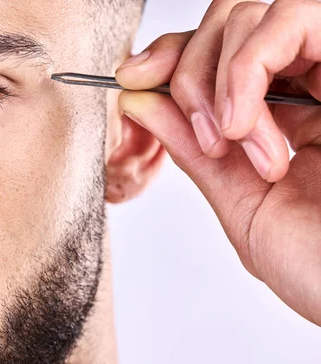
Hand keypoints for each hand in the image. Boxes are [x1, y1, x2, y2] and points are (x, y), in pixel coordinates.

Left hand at [115, 0, 320, 325]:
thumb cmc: (320, 266)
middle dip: (188, 67)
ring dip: (218, 76)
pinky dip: (247, 66)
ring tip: (229, 138)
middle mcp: (312, 88)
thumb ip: (195, 151)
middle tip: (200, 131)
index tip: (133, 81)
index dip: (171, 56)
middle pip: (231, 22)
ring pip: (255, 14)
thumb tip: (140, 100)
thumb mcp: (244, 207)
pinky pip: (295, 16)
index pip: (219, 56)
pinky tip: (243, 125)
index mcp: (285, 120)